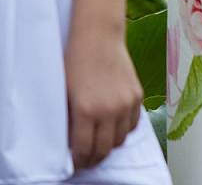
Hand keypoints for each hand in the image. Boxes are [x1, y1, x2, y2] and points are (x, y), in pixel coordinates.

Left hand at [65, 27, 142, 167]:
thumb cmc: (75, 62)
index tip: (74, 164)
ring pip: (120, 140)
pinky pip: (133, 124)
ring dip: (110, 145)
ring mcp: (126, 103)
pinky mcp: (137, 95)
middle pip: (104, 150)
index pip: (84, 149)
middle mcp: (108, 110)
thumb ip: (69, 121)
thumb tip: (71, 144)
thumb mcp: (64, 94)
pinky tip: (113, 126)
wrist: (97, 36)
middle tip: (86, 159)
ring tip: (100, 142)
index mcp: (85, 110)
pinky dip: (123, 129)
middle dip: (93, 158)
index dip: (78, 161)